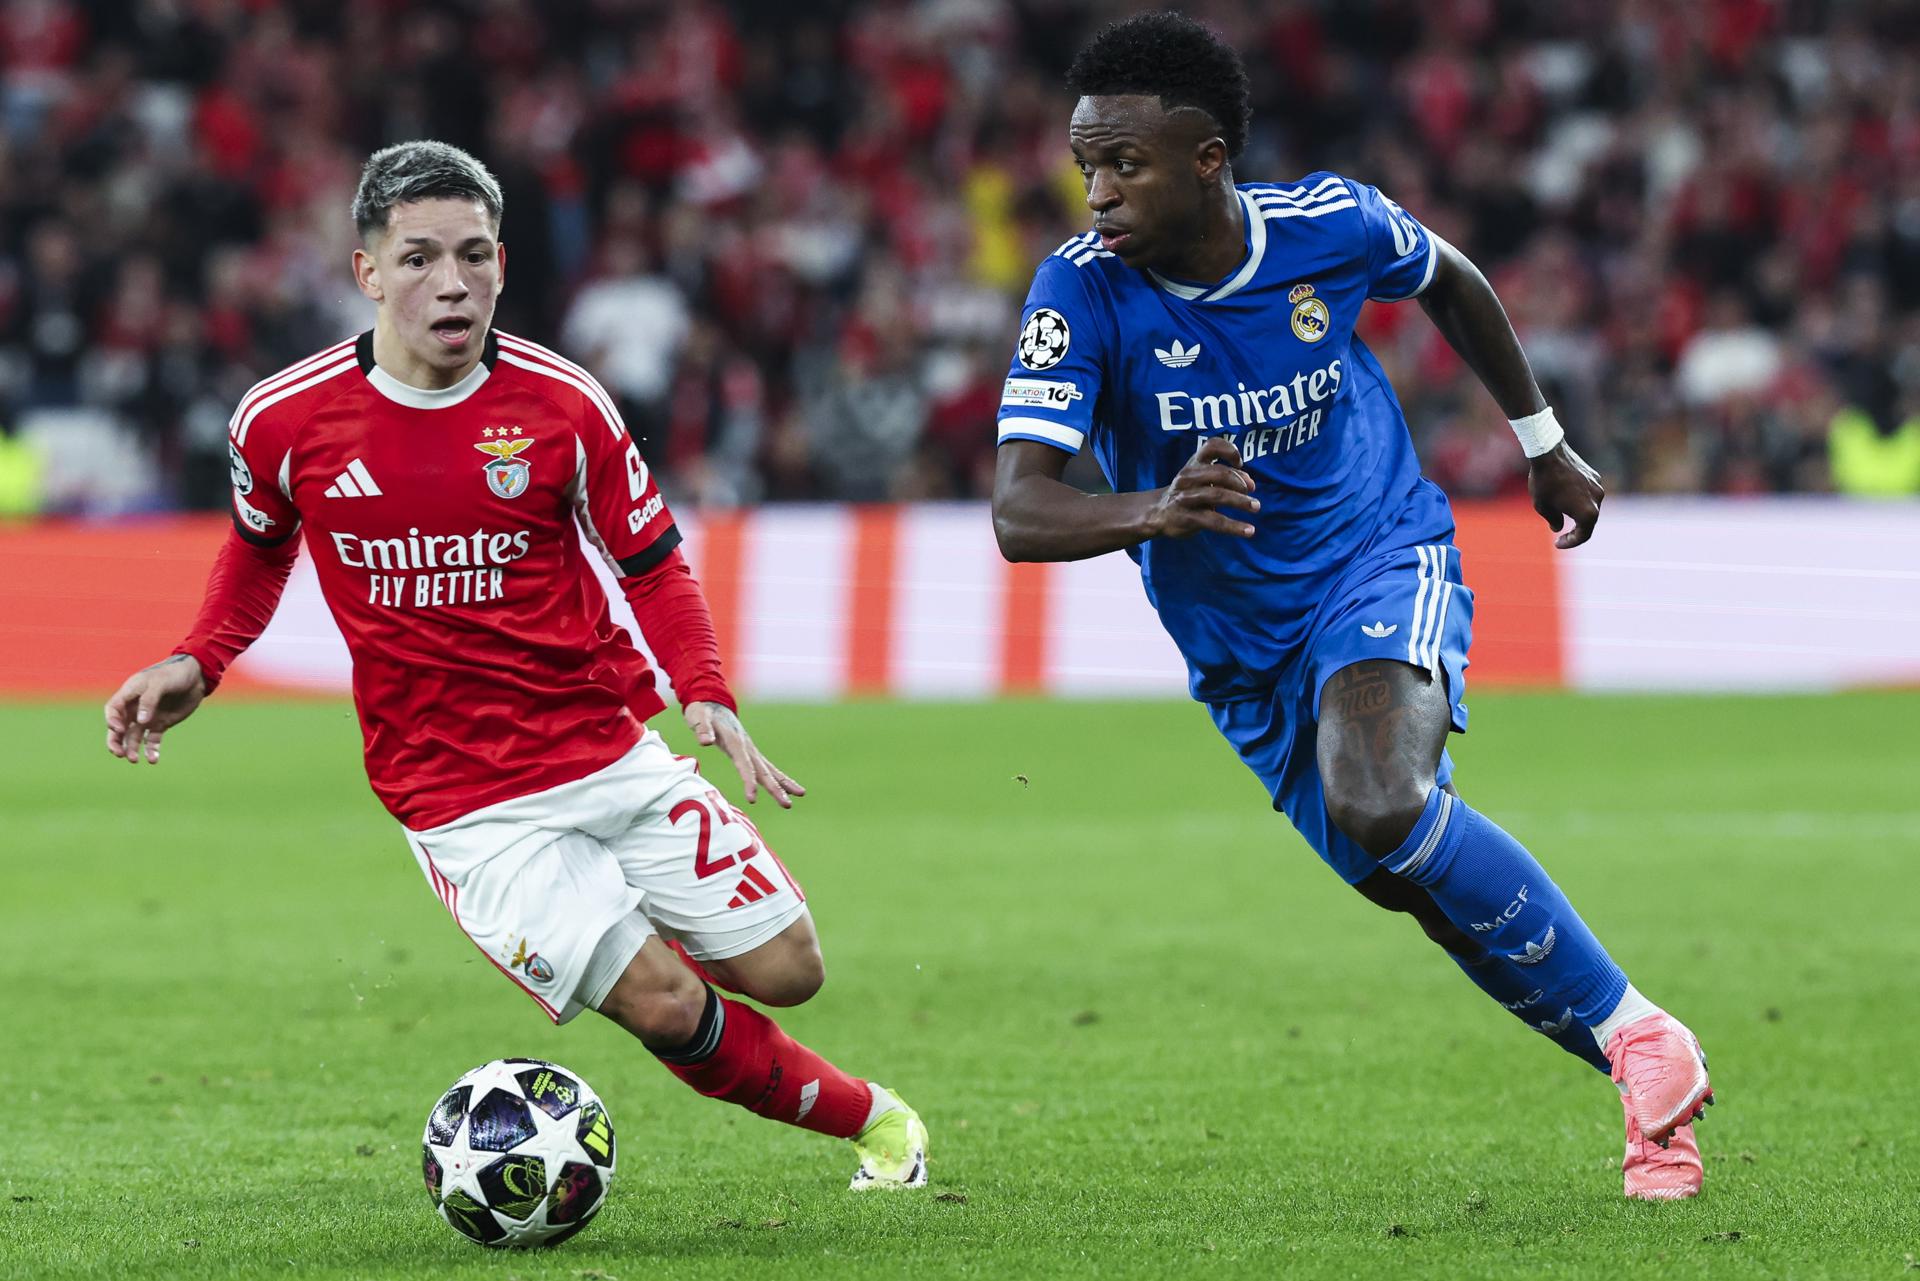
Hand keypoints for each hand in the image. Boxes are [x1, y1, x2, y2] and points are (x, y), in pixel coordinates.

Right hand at [104, 654, 207, 764]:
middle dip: (116, 741)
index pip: (113, 709)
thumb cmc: (174, 673)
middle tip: (119, 754)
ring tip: (134, 760)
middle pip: (119, 728)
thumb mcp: (160, 683)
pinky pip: (153, 740)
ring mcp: (148, 717)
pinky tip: (153, 759)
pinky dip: (151, 750)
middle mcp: (135, 708)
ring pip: (134, 737)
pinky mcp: (161, 725)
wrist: (196, 676)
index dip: (111, 720)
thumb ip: (149, 700)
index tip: (119, 730)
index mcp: (130, 694)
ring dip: (132, 749)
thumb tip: (141, 721)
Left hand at [683, 702, 805, 808]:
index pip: (744, 764)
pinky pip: (766, 768)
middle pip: (763, 771)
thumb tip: (706, 742)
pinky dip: (778, 778)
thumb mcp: (698, 717)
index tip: (752, 798)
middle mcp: (747, 746)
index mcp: (734, 741)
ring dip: (784, 784)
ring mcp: (750, 749)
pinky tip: (788, 789)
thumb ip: (702, 729)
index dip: (749, 781)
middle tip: (787, 805)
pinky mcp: (750, 752)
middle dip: (775, 788)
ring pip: (770, 770)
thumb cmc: (702, 711)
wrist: (712, 701)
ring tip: (801, 794)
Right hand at [1147, 435, 1259, 538]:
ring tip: (1256, 507)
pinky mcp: (1187, 517)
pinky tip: (1249, 530)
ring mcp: (1186, 497)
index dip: (1229, 450)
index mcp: (1194, 464)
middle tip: (1251, 491)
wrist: (1158, 512)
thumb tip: (1250, 483)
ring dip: (1240, 501)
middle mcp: (1188, 477)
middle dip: (1239, 481)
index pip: (1211, 446)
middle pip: (1219, 472)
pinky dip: (1234, 526)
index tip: (1240, 463)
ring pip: (1217, 495)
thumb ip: (1225, 477)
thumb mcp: (1202, 478)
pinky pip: (1214, 521)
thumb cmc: (1188, 492)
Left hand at [1528, 441, 1603, 548]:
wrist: (1549, 453)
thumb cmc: (1544, 483)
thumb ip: (1553, 521)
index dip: (1570, 543)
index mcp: (1588, 513)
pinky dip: (1579, 500)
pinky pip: (1588, 493)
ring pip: (1590, 506)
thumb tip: (1558, 528)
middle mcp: (1598, 500)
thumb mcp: (1543, 507)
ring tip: (1561, 514)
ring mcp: (1598, 487)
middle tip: (1560, 535)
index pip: (1583, 536)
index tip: (1557, 543)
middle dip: (1575, 531)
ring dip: (1578, 514)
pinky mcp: (1594, 476)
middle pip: (1589, 522)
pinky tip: (1565, 497)